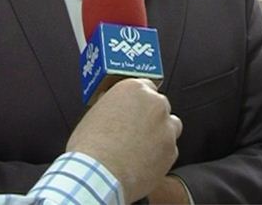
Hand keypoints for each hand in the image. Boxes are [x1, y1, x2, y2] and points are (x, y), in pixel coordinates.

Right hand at [66, 78, 182, 202]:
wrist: (96, 175)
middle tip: (136, 132)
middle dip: (151, 117)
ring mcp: (166, 127)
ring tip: (141, 148)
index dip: (140, 101)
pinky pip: (170, 150)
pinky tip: (143, 163)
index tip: (136, 110)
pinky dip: (160, 156)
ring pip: (171, 127)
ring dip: (161, 134)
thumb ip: (114, 106)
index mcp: (134, 89)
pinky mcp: (171, 151)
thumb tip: (117, 109)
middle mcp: (154, 103)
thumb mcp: (96, 114)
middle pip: (160, 105)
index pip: (146, 86)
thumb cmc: (90, 146)